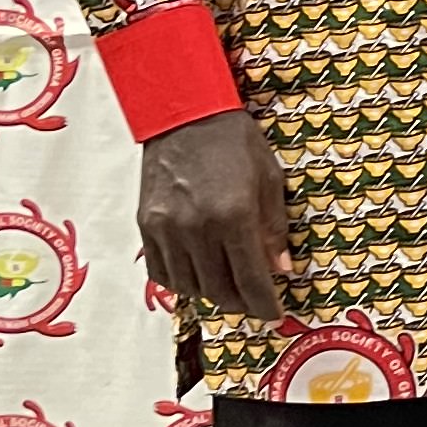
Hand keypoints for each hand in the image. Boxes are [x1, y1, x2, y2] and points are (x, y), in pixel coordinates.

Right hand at [139, 109, 291, 318]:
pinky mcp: (146, 225)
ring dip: (212, 295)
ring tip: (229, 288)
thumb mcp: (269, 179)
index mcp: (233, 215)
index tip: (274, 315)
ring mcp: (167, 229)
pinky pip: (162, 272)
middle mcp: (197, 228)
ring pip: (190, 287)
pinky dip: (182, 282)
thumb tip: (280, 270)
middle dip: (241, 303)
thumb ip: (274, 228)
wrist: (184, 111)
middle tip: (254, 302)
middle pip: (219, 291)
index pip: (250, 280)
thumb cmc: (234, 141)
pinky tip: (198, 275)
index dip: (265, 304)